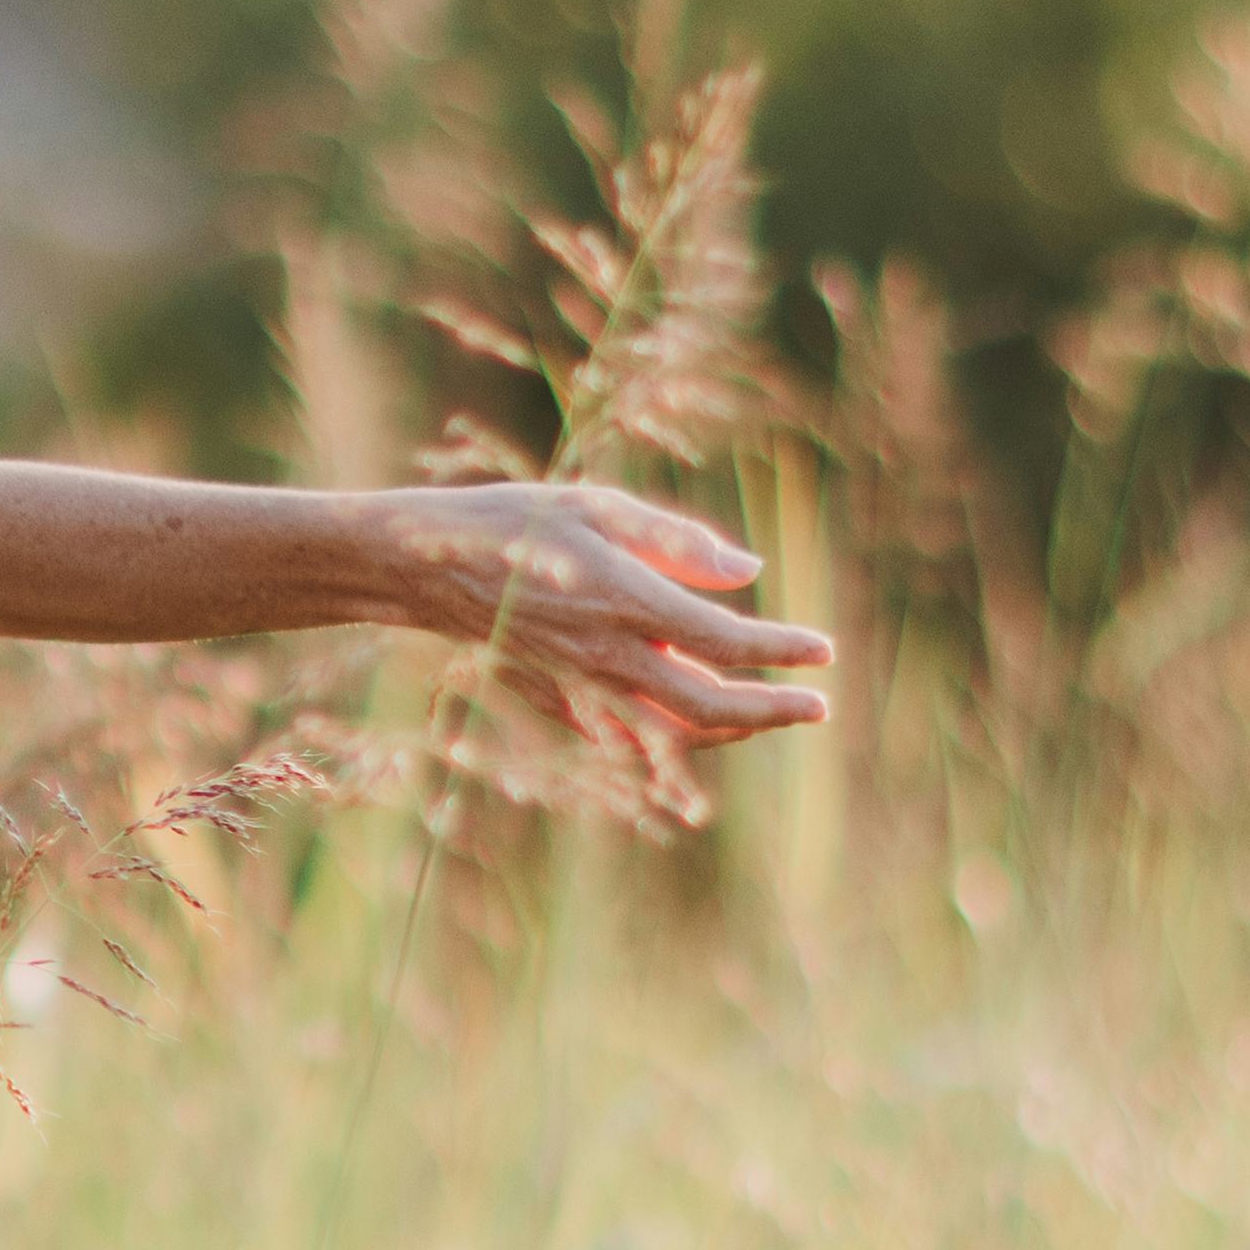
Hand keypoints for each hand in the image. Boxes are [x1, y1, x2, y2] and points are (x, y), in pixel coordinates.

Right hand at [378, 479, 836, 755]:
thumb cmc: (514, 523)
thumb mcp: (598, 507)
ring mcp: (582, 690)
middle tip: (818, 708)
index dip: (782, 650)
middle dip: (772, 711)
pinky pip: (631, 738)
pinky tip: (699, 726)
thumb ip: (677, 540)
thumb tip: (750, 572)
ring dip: (730, 732)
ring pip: (673, 734)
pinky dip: (674, 741)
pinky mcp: (559, 706)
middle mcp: (608, 657)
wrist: (425, 569)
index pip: (726, 640)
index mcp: (626, 601)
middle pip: (711, 706)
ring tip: (770, 717)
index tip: (824, 650)